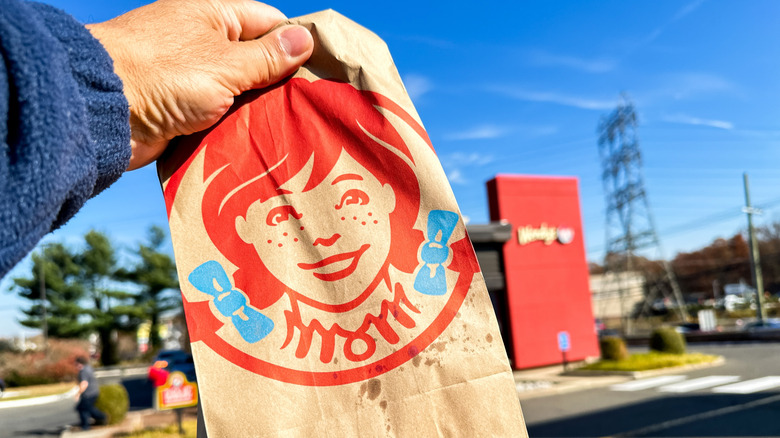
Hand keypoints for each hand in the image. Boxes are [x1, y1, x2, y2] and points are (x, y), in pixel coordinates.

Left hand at [87, 0, 313, 169]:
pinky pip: (218, 115)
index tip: (323, 69)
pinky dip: (235, 127)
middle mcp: (201, 42)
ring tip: (292, 129)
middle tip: (313, 106)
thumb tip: (305, 40)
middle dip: (280, 82)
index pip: (267, 21)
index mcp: (212, 16)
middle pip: (255, 59)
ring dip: (258, 110)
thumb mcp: (225, 64)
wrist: (99, 111)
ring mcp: (189, 76)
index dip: (295, 42)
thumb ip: (267, 57)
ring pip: (238, 91)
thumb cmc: (163, 75)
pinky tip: (259, 142)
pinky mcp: (179, 108)